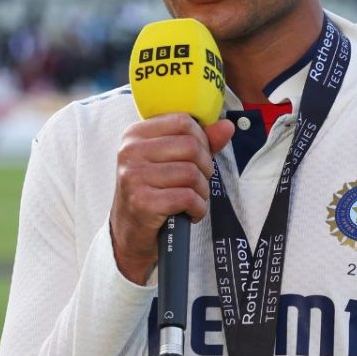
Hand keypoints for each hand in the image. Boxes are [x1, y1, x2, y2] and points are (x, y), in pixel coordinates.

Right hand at [111, 113, 234, 284]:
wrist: (129, 233)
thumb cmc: (153, 192)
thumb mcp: (171, 161)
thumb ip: (200, 141)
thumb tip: (227, 126)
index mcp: (135, 134)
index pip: (183, 122)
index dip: (202, 140)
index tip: (198, 158)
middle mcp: (130, 151)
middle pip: (191, 146)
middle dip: (205, 168)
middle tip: (197, 183)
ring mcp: (134, 176)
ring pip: (192, 173)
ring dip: (201, 192)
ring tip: (192, 200)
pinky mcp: (142, 202)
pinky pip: (188, 197)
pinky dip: (198, 209)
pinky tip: (189, 213)